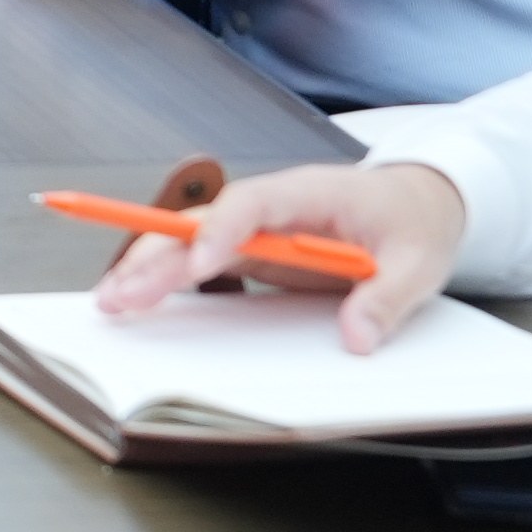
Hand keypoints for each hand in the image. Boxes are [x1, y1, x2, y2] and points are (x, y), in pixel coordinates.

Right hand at [90, 156, 470, 352]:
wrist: (417, 203)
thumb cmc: (413, 221)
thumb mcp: (419, 262)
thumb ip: (388, 299)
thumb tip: (356, 337)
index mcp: (309, 194)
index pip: (253, 203)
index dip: (222, 230)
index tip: (200, 262)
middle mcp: (271, 208)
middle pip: (203, 223)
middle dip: (158, 255)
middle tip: (122, 292)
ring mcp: (259, 229)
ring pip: (192, 241)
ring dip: (149, 267)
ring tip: (112, 301)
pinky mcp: (254, 250)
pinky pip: (203, 260)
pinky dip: (168, 279)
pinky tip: (139, 301)